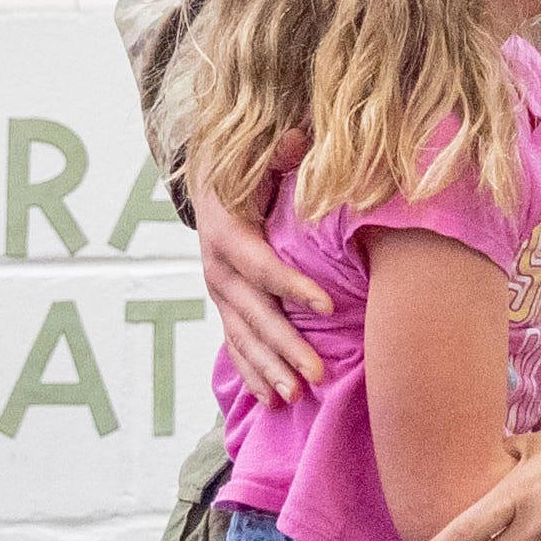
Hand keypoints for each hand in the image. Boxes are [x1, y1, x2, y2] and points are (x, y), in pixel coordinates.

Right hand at [193, 135, 327, 404]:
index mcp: (228, 235)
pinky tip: (271, 401)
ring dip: (268, 370)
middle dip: (284, 345)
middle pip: (254, 314)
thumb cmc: (248, 170)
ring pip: (243, 339)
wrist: (212, 183)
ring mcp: (219, 295)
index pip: (263, 266)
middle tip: (316, 373)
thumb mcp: (259, 157)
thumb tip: (296, 139)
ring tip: (294, 396)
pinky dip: (253, 374)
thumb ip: (281, 155)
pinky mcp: (226, 308)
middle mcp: (218, 271)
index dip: (293, 285)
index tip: (328, 305)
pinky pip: (236, 347)